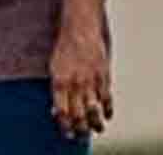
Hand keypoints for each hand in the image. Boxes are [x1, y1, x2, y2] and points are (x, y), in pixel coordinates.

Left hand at [50, 22, 112, 137]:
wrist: (80, 28)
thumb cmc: (65, 48)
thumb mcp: (54, 68)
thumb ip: (58, 89)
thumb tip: (57, 110)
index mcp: (59, 81)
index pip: (62, 111)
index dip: (65, 125)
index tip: (67, 133)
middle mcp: (74, 83)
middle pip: (78, 114)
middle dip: (79, 128)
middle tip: (81, 135)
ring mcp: (90, 80)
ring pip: (93, 110)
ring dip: (95, 123)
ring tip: (96, 130)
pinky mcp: (103, 76)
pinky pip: (106, 98)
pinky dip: (108, 110)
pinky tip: (107, 116)